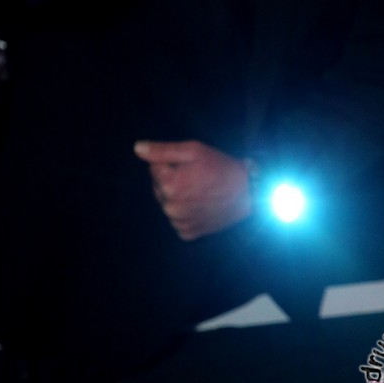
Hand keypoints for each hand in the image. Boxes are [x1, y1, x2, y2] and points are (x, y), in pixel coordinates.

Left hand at [133, 139, 252, 239]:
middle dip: (170, 180)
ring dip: (176, 196)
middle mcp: (170, 207)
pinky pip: (176, 219)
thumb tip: (137, 149)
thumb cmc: (219, 167)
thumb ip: (162, 150)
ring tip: (197, 190)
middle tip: (193, 176)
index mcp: (168, 185)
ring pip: (166, 203)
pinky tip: (199, 205)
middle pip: (158, 187)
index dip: (170, 163)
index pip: (153, 168)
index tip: (188, 164)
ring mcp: (178, 223)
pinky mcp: (187, 233)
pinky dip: (184, 212)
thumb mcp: (193, 150)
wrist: (246, 193)